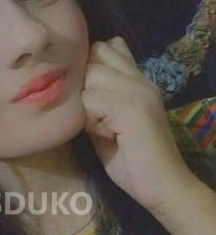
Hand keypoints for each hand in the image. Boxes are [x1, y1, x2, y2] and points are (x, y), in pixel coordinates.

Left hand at [81, 36, 196, 218]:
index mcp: (138, 80)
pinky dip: (93, 122)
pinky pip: (91, 100)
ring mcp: (138, 89)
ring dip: (88, 105)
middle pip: (94, 56)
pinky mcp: (132, 105)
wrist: (163, 186)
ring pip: (91, 76)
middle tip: (99, 117)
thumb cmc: (134, 163)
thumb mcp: (107, 126)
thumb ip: (95, 103)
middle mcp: (140, 79)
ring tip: (105, 128)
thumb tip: (71, 88)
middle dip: (86, 86)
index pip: (107, 47)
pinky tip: (110, 136)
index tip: (93, 100)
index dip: (91, 67)